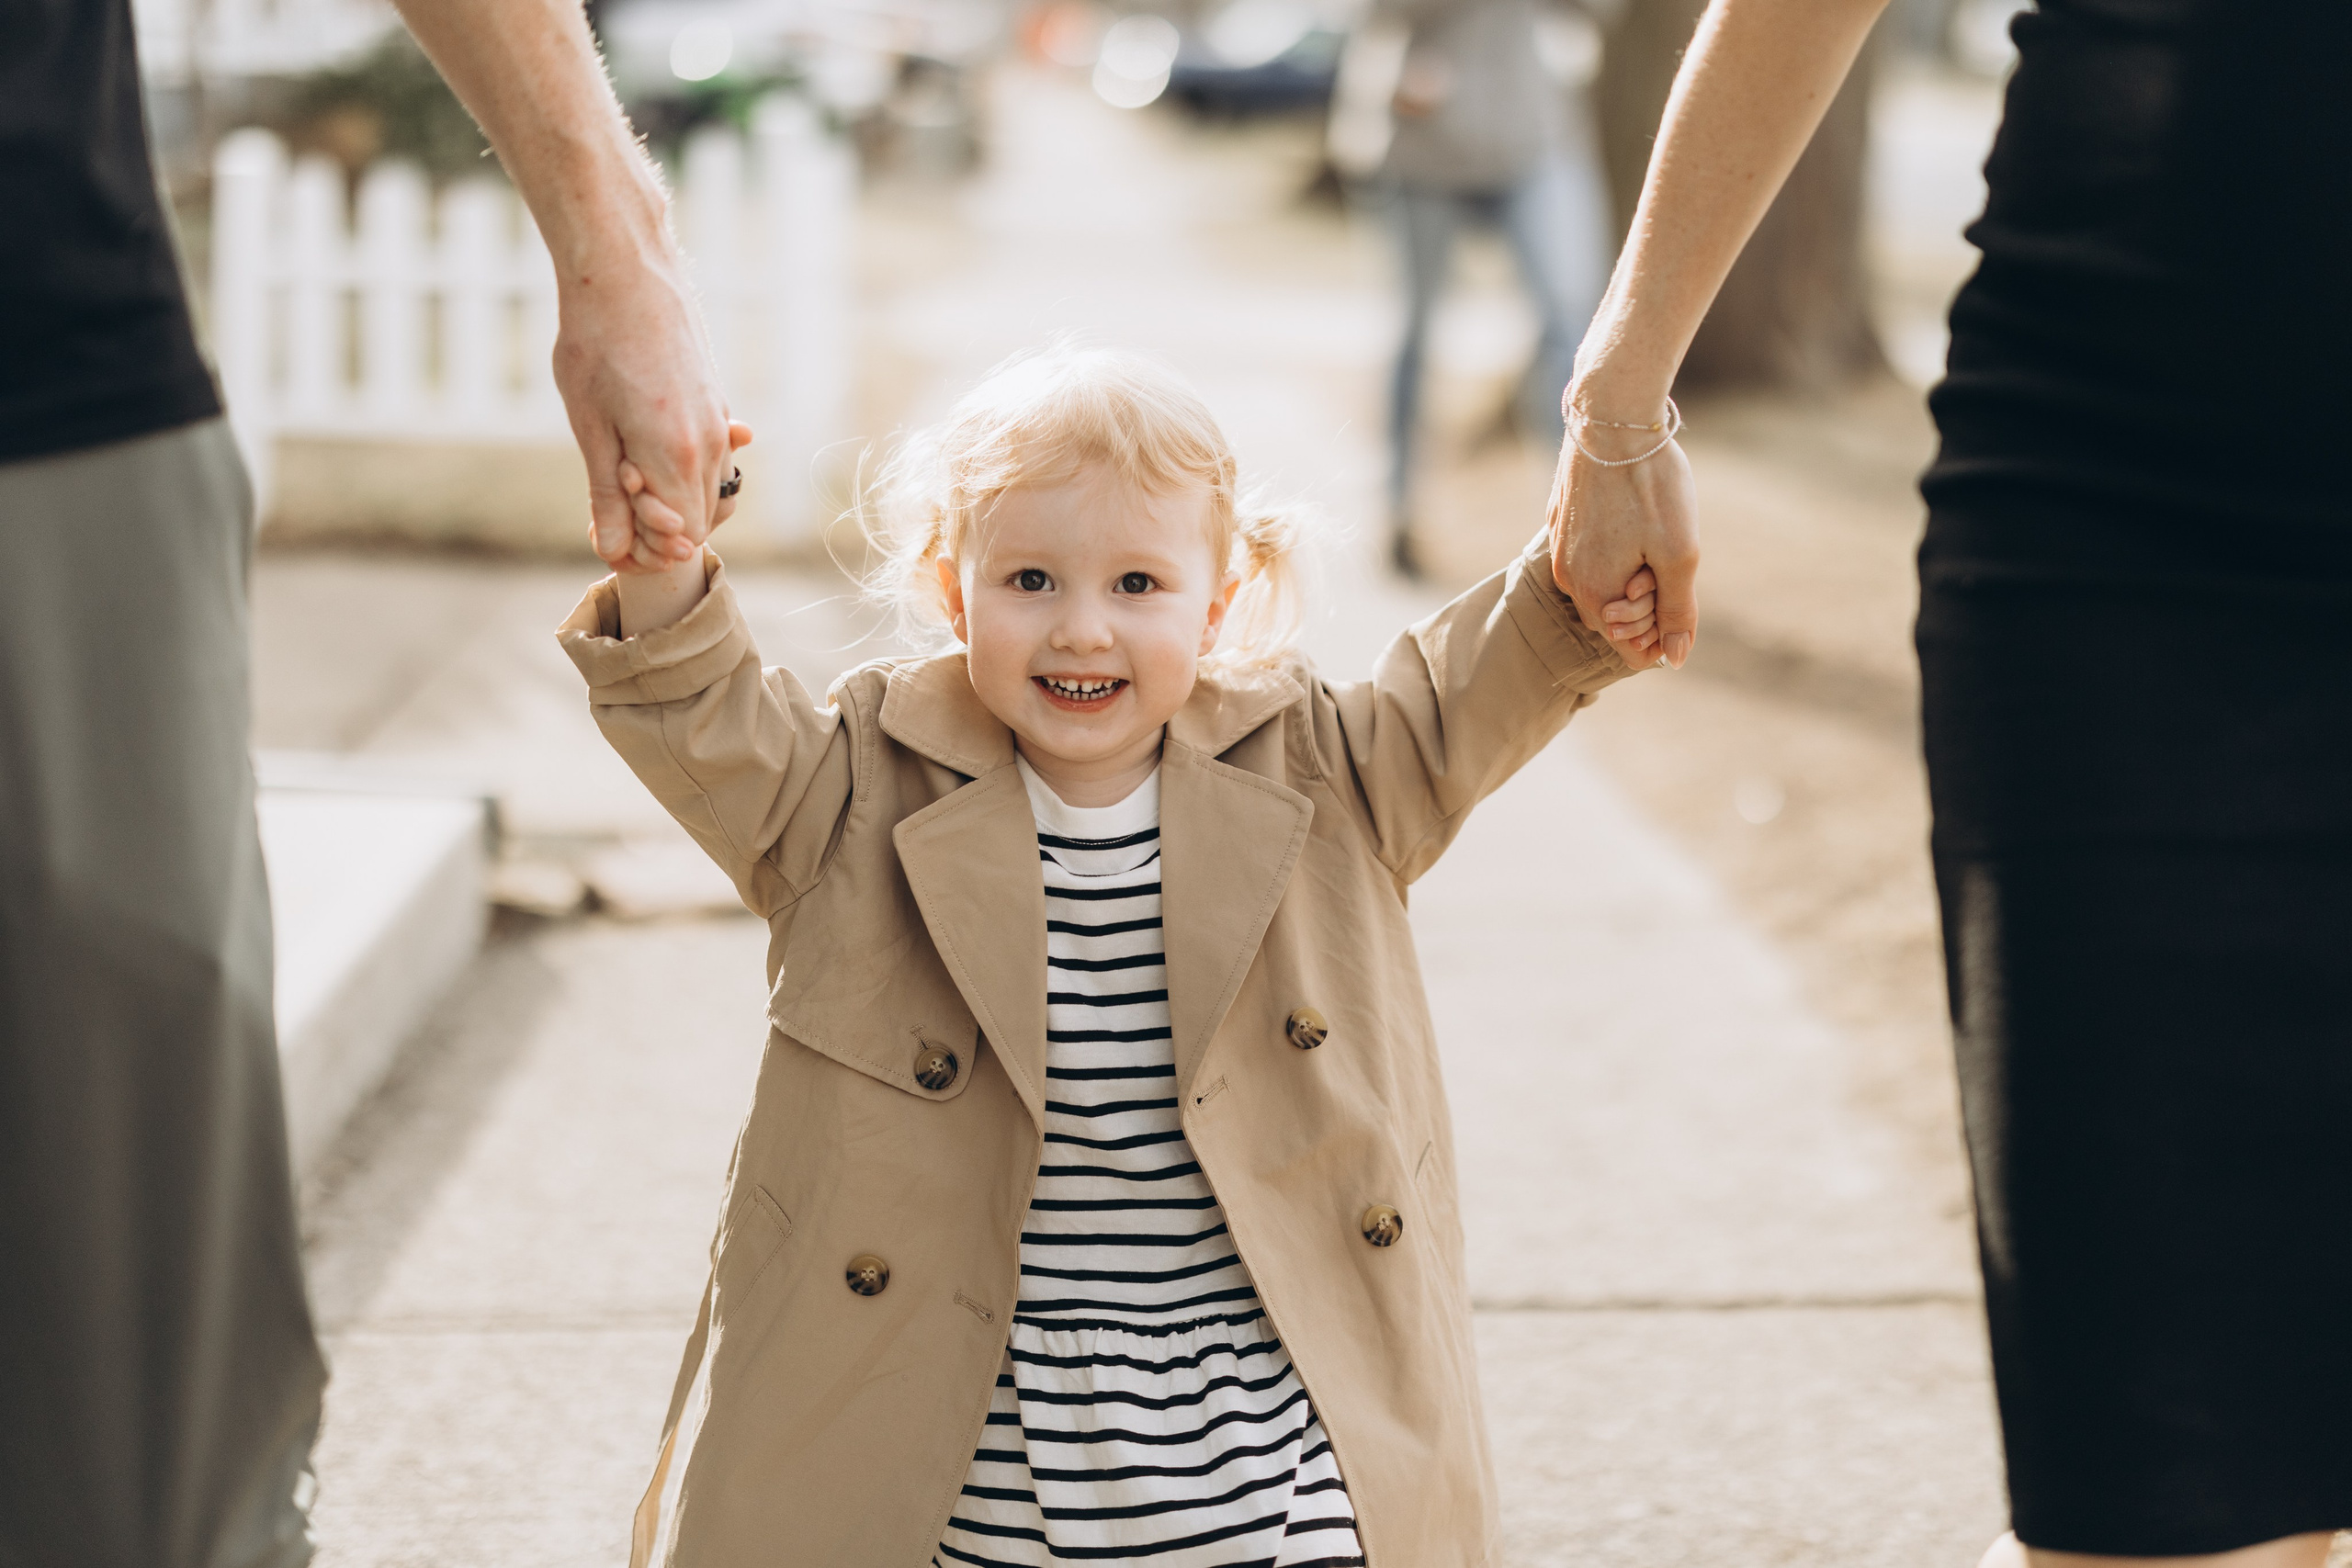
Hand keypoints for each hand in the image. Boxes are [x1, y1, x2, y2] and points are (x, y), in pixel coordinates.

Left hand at [553, 261, 737, 573]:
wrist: (625, 270)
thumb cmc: (595, 343)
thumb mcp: (590, 426)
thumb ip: (607, 494)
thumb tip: (613, 550)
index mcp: (678, 457)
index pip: (681, 539)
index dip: (645, 549)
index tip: (605, 529)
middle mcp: (711, 445)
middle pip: (701, 522)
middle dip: (657, 527)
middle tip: (609, 500)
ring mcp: (719, 423)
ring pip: (710, 491)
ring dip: (672, 497)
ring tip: (625, 469)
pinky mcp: (716, 402)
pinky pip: (714, 457)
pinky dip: (685, 469)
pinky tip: (648, 447)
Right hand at [1545, 418, 1699, 669]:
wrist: (1612, 417)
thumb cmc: (1651, 486)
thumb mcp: (1680, 554)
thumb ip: (1677, 611)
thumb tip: (1674, 659)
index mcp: (1594, 594)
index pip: (1629, 648)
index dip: (1662, 632)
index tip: (1676, 592)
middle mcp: (1569, 578)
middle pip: (1616, 618)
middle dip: (1648, 602)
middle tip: (1665, 557)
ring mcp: (1560, 547)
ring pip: (1605, 583)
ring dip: (1634, 572)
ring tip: (1652, 532)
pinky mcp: (1562, 519)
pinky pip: (1593, 553)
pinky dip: (1618, 549)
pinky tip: (1634, 513)